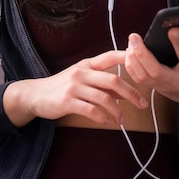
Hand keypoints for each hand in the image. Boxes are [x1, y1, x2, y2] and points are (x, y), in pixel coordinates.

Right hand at [3, 50, 148, 127]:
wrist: (35, 95)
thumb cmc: (61, 86)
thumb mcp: (81, 79)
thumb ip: (101, 83)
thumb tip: (124, 91)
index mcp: (87, 65)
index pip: (110, 56)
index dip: (127, 57)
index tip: (143, 61)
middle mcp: (81, 73)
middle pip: (113, 81)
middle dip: (131, 93)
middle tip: (142, 104)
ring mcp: (74, 87)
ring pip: (104, 98)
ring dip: (117, 111)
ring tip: (122, 121)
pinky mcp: (67, 102)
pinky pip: (90, 110)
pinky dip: (102, 117)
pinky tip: (106, 122)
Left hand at [124, 23, 178, 113]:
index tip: (172, 29)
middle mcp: (176, 80)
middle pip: (156, 71)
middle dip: (143, 53)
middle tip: (134, 37)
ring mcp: (163, 86)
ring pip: (144, 76)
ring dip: (134, 59)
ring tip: (131, 42)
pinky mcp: (154, 88)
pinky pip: (138, 79)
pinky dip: (131, 66)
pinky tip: (130, 52)